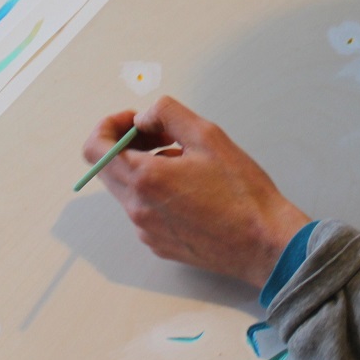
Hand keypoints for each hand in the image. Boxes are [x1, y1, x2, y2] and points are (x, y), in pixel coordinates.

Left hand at [82, 96, 310, 287]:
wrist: (264, 244)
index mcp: (145, 179)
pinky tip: (191, 190)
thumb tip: (142, 118)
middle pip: (108, 168)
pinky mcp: (159, 245)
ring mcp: (146, 231)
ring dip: (145, 168)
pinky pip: (144, 210)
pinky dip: (156, 192)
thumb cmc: (242, 192)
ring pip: (128, 189)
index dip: (109, 127)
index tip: (135, 121)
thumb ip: (167, 115)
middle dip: (129, 144)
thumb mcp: (208, 136)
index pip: (94, 149)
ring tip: (186, 163)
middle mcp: (137, 209)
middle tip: (164, 136)